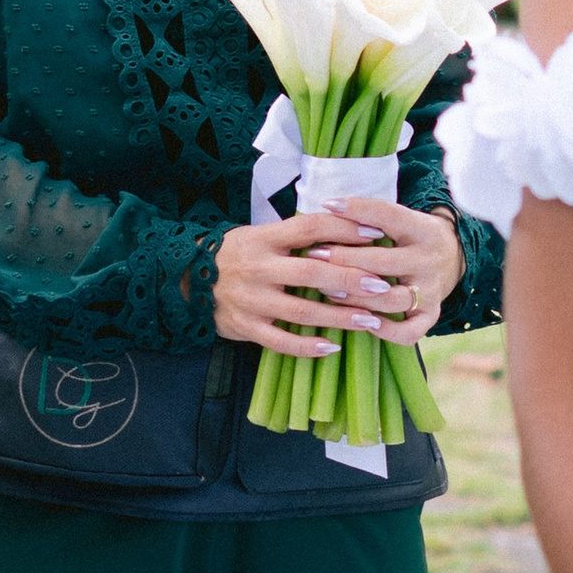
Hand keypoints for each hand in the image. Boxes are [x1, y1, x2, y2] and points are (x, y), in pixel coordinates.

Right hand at [213, 198, 465, 354]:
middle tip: (383, 286)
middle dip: (352, 279)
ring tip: (370, 320)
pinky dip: (307, 345)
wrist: (188, 281)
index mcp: (265, 238)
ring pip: (302, 310)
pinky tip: (332, 346)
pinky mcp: (246, 327)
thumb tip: (346, 225)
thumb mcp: (260, 235)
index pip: (310, 228)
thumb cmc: (238, 256)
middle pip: (312, 271)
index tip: (376, 234)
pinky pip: (280, 341)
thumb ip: (295, 235)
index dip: (344, 229)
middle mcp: (259, 267)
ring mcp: (252, 300)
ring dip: (339, 317)